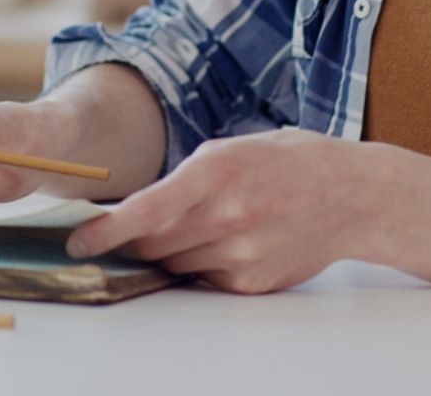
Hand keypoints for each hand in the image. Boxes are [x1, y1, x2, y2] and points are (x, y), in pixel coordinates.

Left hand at [64, 129, 415, 293]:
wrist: (352, 196)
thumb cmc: (285, 164)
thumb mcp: (230, 149)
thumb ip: (182, 179)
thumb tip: (131, 211)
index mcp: (217, 172)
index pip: (145, 212)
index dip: (104, 231)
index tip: (78, 242)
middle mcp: (228, 216)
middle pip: (151, 243)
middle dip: (137, 237)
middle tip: (142, 226)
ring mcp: (241, 254)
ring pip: (173, 264)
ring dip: (173, 249)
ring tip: (207, 224)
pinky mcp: (251, 282)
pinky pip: (202, 279)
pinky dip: (202, 264)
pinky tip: (232, 240)